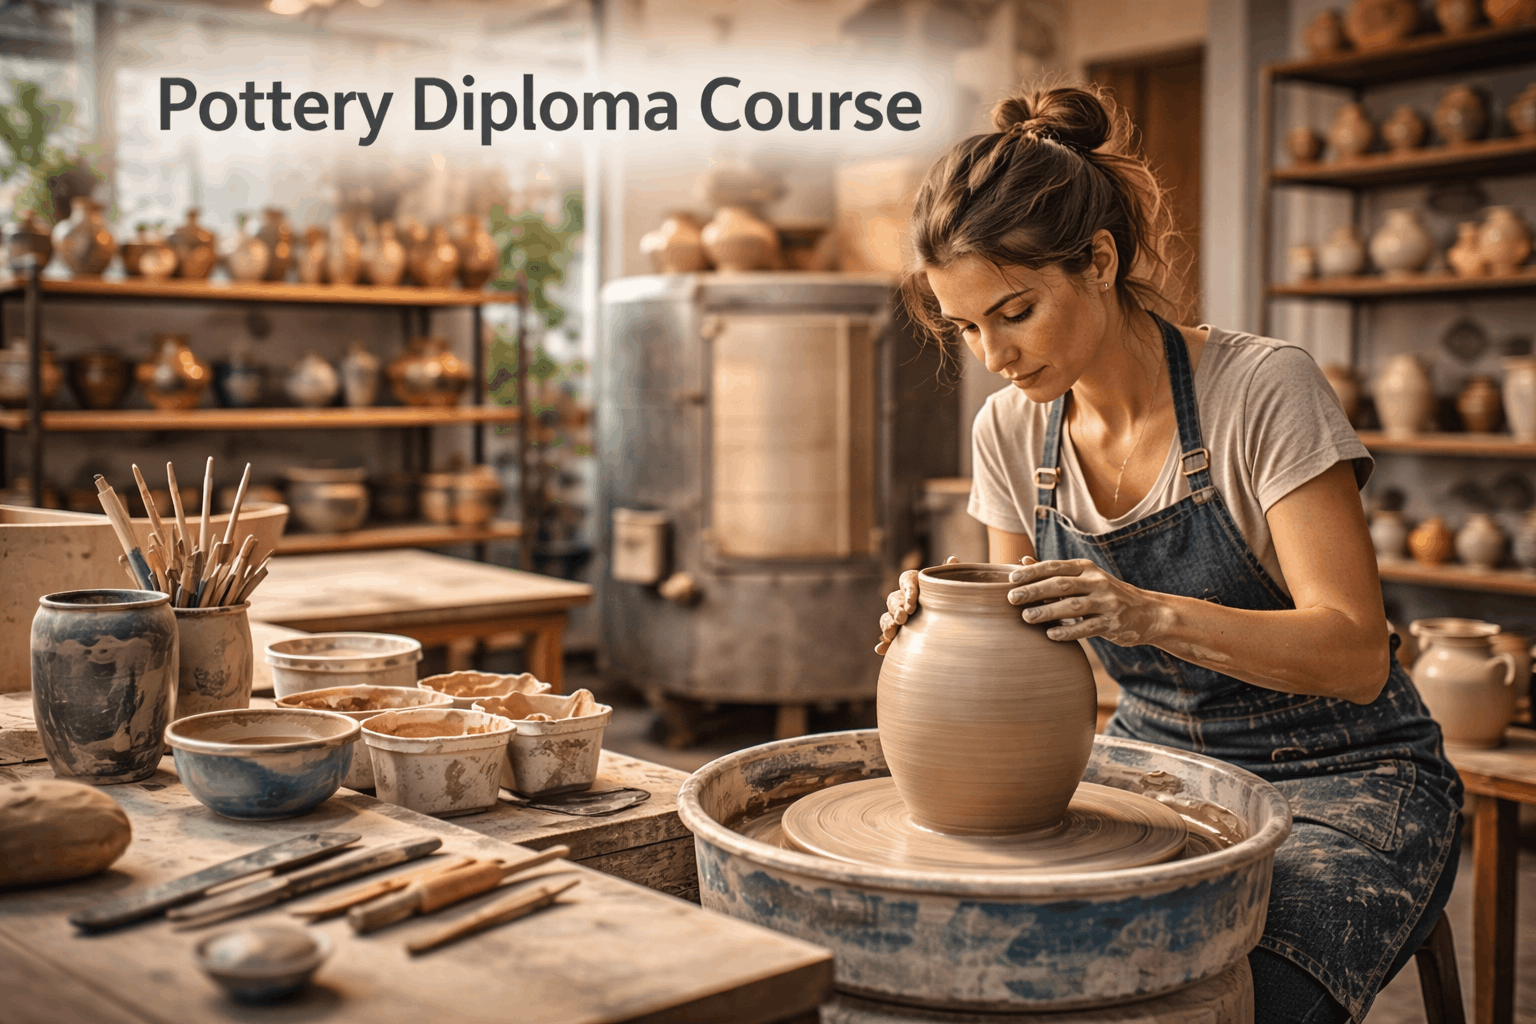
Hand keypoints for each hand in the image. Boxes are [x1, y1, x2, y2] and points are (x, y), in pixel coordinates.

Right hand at [875, 555, 957, 654]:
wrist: (950, 623)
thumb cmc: (948, 598)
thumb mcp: (949, 588)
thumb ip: (949, 574)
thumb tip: (953, 558)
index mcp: (916, 583)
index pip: (906, 580)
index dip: (908, 591)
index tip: (913, 602)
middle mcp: (904, 598)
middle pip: (893, 599)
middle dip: (896, 609)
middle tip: (902, 618)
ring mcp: (898, 616)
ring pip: (886, 617)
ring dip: (887, 625)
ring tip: (891, 634)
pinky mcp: (898, 634)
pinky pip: (886, 637)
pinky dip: (883, 643)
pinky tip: (881, 649)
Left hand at [1007, 558, 1167, 645]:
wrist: (1147, 613)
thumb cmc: (1106, 594)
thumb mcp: (1084, 578)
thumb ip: (1054, 572)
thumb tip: (1022, 561)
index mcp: (1087, 568)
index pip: (1056, 567)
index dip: (1033, 572)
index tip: (1011, 580)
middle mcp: (1097, 582)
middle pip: (1061, 585)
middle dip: (1035, 591)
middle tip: (1012, 598)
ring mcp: (1106, 602)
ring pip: (1073, 606)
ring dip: (1047, 612)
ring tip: (1026, 617)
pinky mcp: (1112, 623)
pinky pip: (1087, 628)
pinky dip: (1068, 632)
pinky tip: (1050, 635)